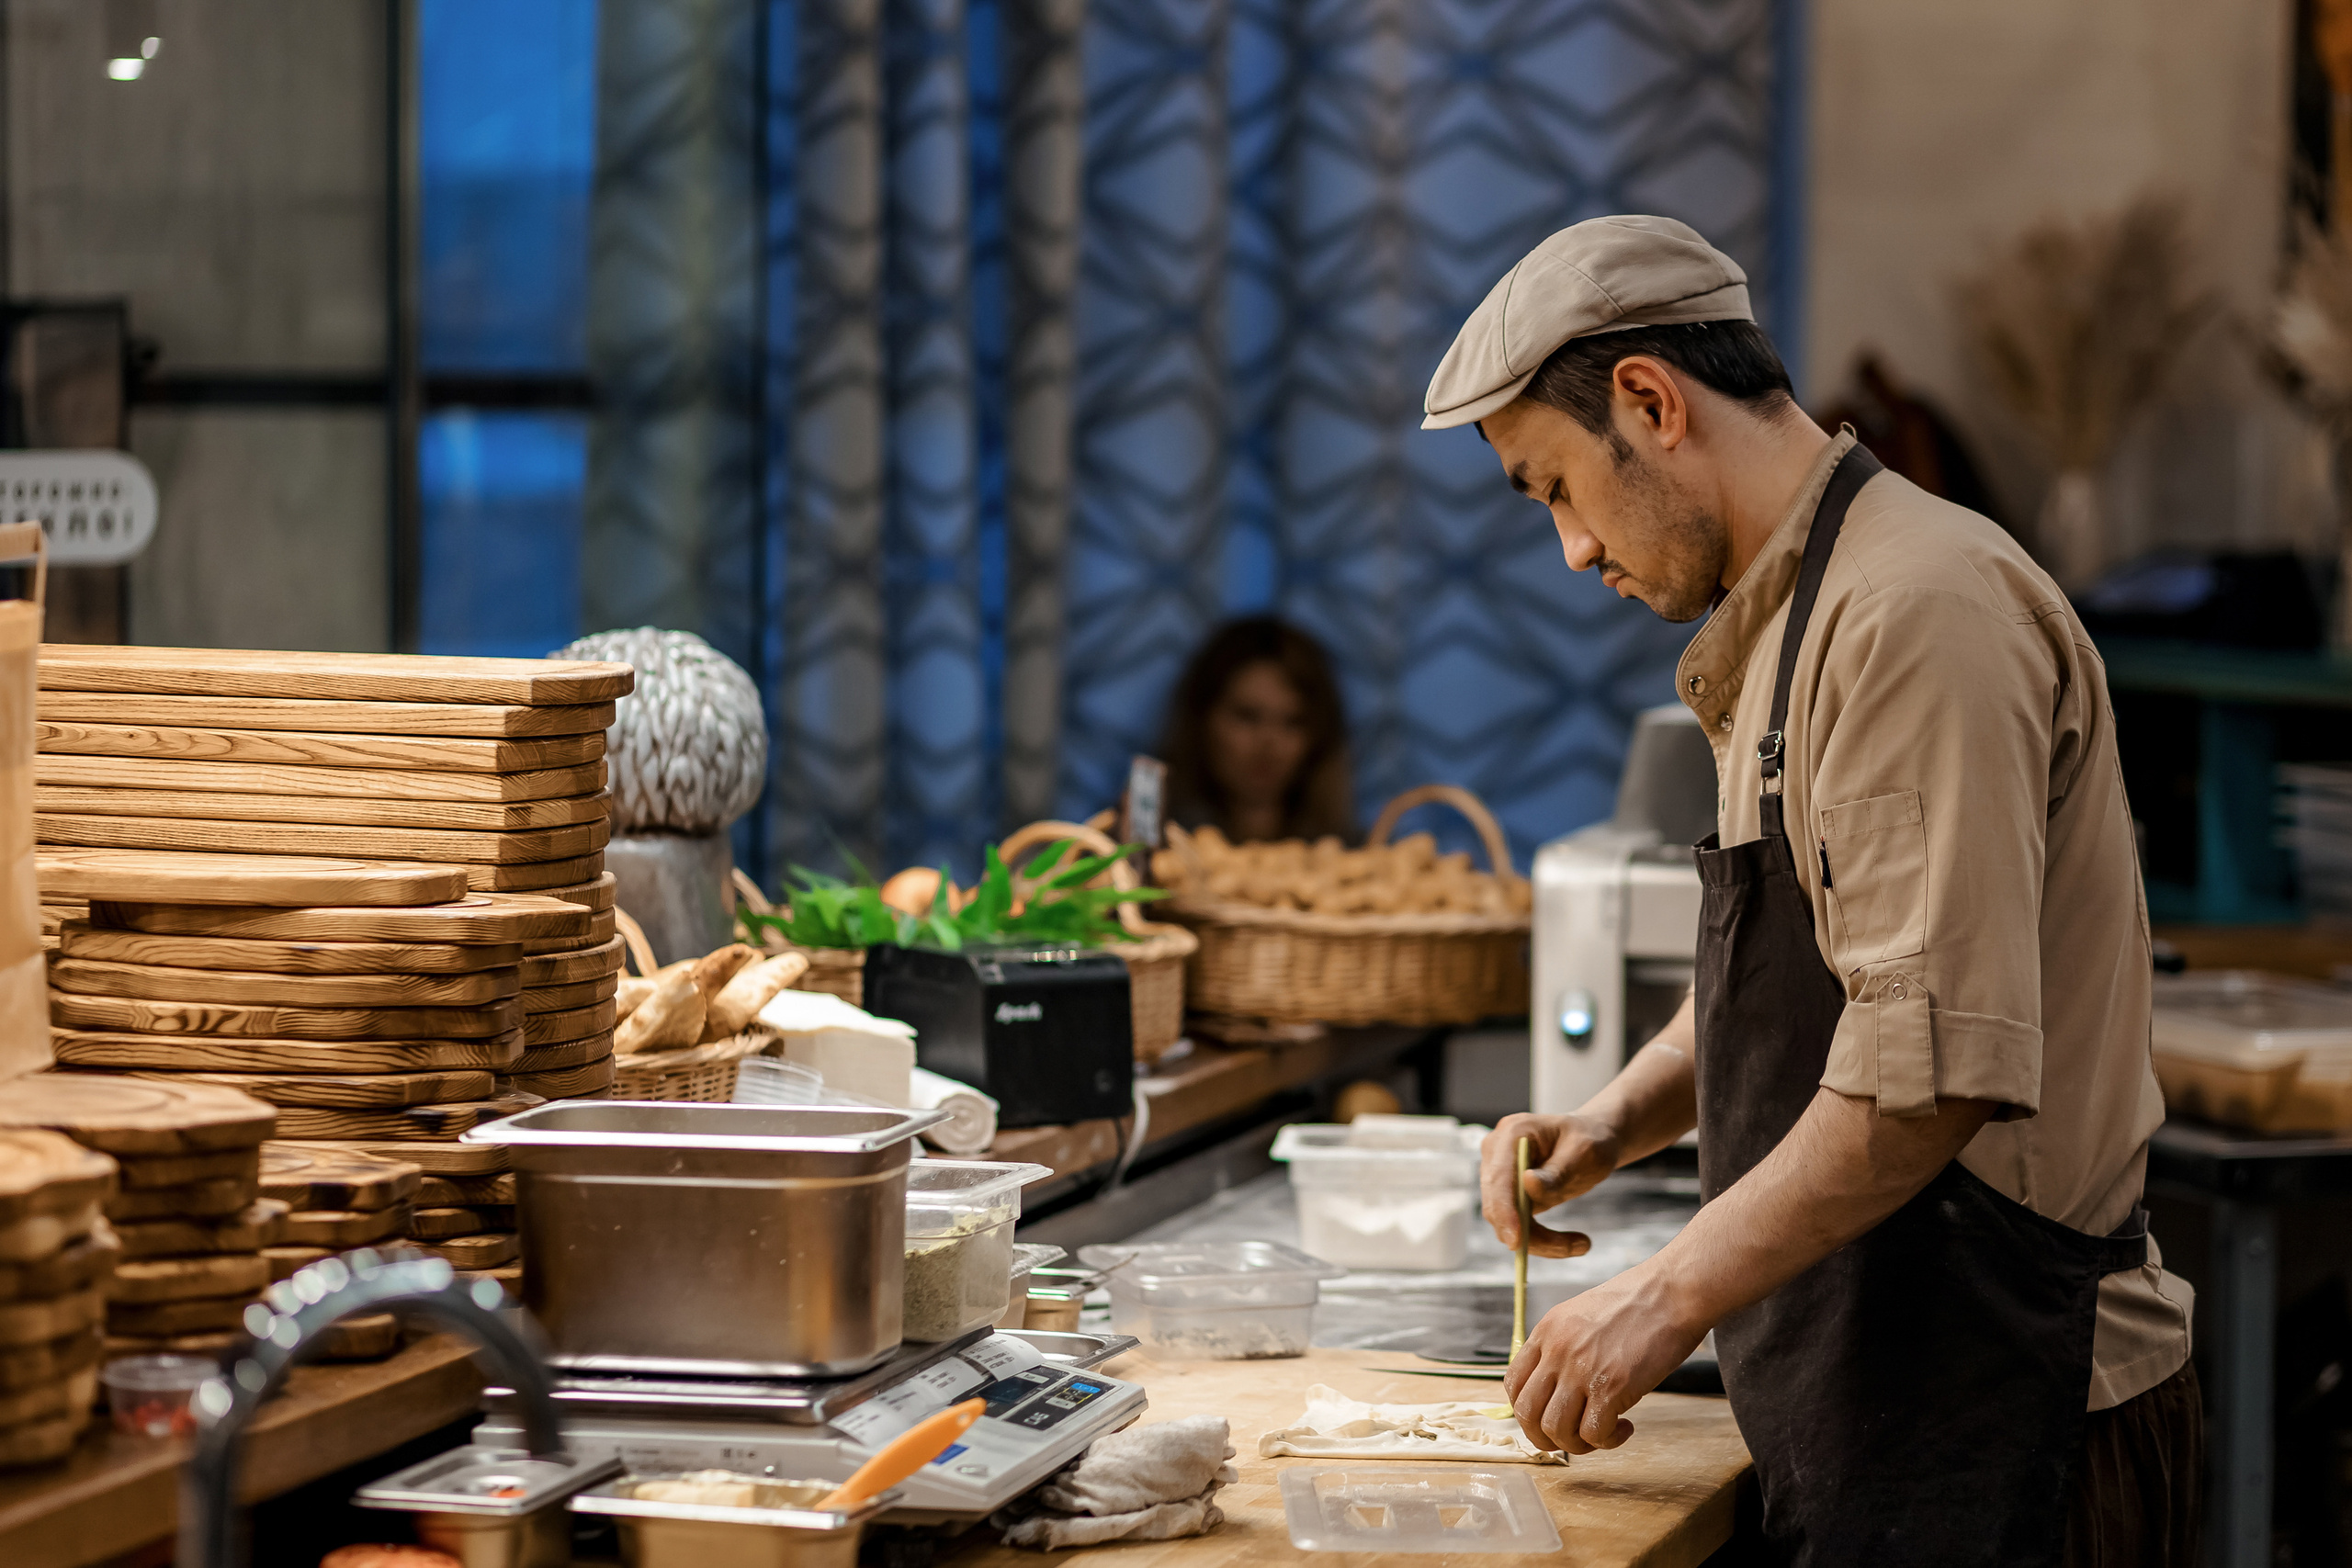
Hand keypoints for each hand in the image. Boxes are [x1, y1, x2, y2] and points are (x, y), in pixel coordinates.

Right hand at [1481, 1112, 1620, 1256]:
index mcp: (1512, 1132)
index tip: (1517, 1240)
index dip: (1504, 1209)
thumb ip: (1557, 1171)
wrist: (1592, 1139)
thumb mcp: (1584, 1152)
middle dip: (1528, 1234)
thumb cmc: (1590, 1140)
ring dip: (1540, 1242)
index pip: (1499, 1176)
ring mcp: (1500, 1175)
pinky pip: (1517, 1226)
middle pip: (1497, 1204)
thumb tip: (1528, 1185)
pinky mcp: (1509, 1196)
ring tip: (1582, 1244)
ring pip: (1505, 1222)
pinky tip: (1574, 1242)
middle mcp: (1497, 1153)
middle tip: (1573, 1247)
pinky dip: (1543, 1240)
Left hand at [1503, 1262, 1703, 1453]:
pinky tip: (1625, 1427)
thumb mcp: (1582, 1315)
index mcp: (1547, 1331)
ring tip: (1603, 1434)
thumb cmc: (1637, 1304)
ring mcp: (1581, 1369)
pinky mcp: (1612, 1387)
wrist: (1673, 1292)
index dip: (1527, 1411)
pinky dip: (1608, 1441)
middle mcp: (1557, 1350)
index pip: (1513, 1383)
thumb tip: (1558, 1386)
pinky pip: (1593, 1434)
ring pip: (1556, 1429)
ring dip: (1577, 1445)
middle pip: (1527, 1413)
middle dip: (1545, 1438)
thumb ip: (1563, 1345)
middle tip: (1572, 1439)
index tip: (1548, 1419)